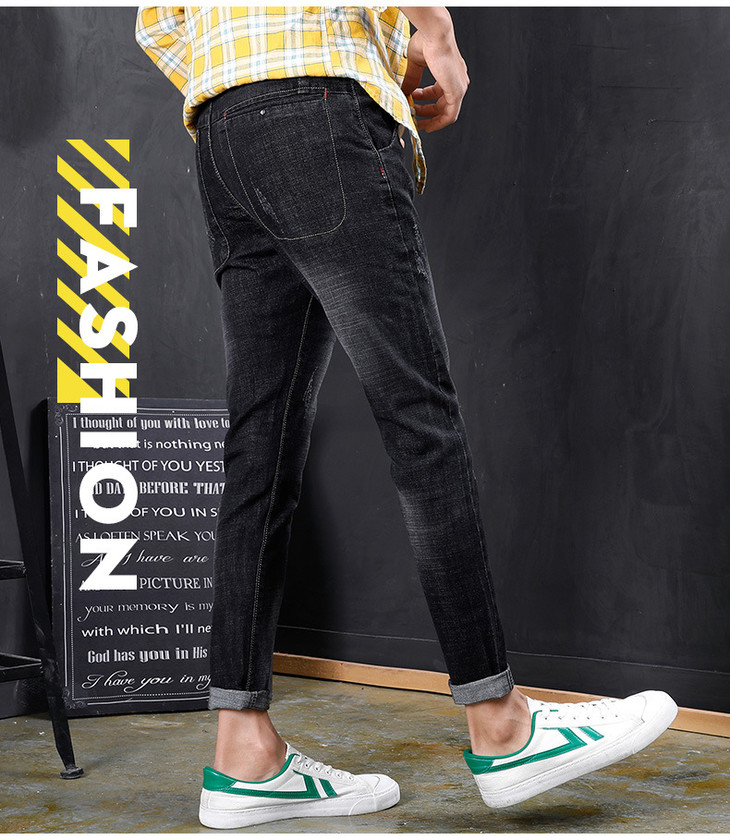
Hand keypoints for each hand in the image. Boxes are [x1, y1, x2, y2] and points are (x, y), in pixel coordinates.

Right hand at [400, 12, 469, 132]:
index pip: (438, 92)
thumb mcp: (416, 63)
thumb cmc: (428, 40)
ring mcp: (459, 87)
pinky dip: (439, 122)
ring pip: (447, 112)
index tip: (413, 103)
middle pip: (442, 104)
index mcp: (450, 72)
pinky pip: (450, 115)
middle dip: (426, 112)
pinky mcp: (457, 92)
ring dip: (431, 119)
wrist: (435, 34)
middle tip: (413, 114)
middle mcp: (457, 80)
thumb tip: (405, 92)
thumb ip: (412, 79)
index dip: (424, 101)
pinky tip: (428, 126)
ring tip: (418, 122)